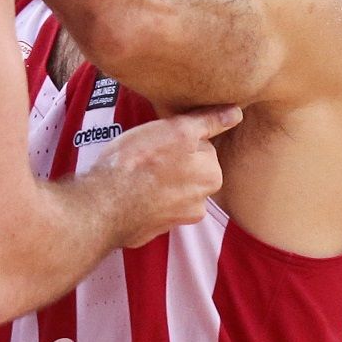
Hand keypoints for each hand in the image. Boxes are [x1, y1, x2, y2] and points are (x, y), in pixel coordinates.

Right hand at [88, 104, 240, 249]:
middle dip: (170, 161)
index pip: (202, 147)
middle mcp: (200, 202)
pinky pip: (153, 205)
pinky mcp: (153, 229)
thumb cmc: (140, 163)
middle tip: (146, 153)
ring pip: (170, 187)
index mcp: (212, 177)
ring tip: (135, 172)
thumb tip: (236, 112)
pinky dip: (144, 197)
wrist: (105, 204)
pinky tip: (130, 189)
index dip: (178, 138)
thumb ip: (208, 122)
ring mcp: (176, 219)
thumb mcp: (177, 130)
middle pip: (188, 169)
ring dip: (157, 180)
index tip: (161, 139)